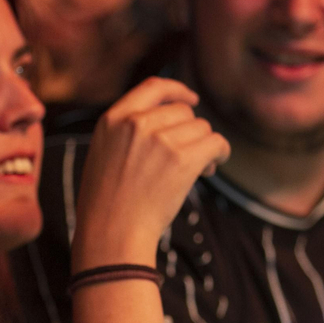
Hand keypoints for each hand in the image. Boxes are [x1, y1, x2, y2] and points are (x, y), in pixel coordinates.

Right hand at [72, 77, 230, 266]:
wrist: (111, 235)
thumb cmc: (105, 206)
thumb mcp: (102, 157)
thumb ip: (125, 134)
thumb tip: (166, 123)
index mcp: (112, 120)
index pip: (153, 87)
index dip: (177, 91)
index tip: (191, 100)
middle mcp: (135, 124)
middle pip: (183, 112)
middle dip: (191, 132)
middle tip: (192, 156)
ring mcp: (159, 140)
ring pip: (201, 128)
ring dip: (204, 146)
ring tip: (198, 170)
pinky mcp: (182, 159)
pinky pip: (216, 143)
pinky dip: (221, 153)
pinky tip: (213, 167)